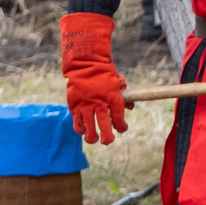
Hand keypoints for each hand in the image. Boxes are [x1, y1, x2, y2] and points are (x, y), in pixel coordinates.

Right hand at [59, 12, 128, 144]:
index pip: (119, 120)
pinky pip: (77, 122)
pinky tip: (83, 129)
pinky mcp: (74, 106)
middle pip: (104, 128)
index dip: (122, 127)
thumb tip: (130, 108)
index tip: (122, 128)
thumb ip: (126, 97)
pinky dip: (80, 128)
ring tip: (93, 138)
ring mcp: (86, 106)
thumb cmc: (105, 73)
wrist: (85, 64)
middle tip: (108, 140)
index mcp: (113, 99)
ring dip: (91, 136)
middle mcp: (100, 105)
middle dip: (107, 138)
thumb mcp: (119, 82)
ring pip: (88, 128)